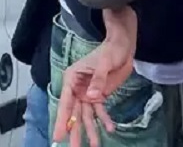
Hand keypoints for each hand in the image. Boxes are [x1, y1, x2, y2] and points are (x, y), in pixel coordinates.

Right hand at [52, 7, 137, 146]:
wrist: (124, 46)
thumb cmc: (110, 51)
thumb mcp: (104, 63)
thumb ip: (98, 80)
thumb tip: (92, 97)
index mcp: (72, 80)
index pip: (65, 103)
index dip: (62, 120)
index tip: (59, 136)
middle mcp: (77, 90)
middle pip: (74, 114)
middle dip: (74, 131)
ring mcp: (88, 94)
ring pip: (86, 116)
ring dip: (90, 130)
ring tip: (94, 146)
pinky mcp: (99, 95)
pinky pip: (100, 111)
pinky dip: (104, 120)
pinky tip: (109, 129)